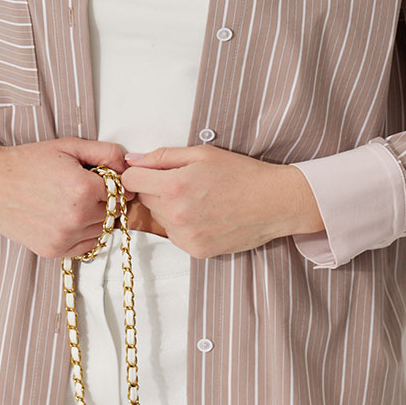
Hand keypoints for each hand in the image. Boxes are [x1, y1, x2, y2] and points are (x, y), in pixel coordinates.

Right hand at [0, 137, 133, 258]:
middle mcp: (76, 218)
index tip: (98, 178)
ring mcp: (64, 238)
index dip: (112, 184)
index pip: (121, 193)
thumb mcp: (70, 146)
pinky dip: (82, 234)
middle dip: (104, 201)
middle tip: (81, 188)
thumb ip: (106, 153)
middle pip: (112, 213)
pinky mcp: (53, 251)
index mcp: (84, 190)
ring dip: (94, 219)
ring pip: (101, 231)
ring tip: (70, 202)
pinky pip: (85, 246)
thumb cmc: (29, 161)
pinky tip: (65, 217)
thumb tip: (129, 169)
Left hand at [120, 146, 323, 257]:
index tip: (150, 171)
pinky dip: (184, 225)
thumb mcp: (201, 153)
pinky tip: (205, 214)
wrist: (274, 202)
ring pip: (159, 218)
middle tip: (184, 182)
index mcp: (174, 186)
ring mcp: (185, 237)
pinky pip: (175, 235)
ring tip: (199, 198)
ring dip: (169, 208)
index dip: (139, 172)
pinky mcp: (196, 251)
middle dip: (157, 188)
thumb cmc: (241, 173)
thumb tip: (131, 160)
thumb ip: (162, 156)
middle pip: (144, 199)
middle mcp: (176, 215)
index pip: (131, 181)